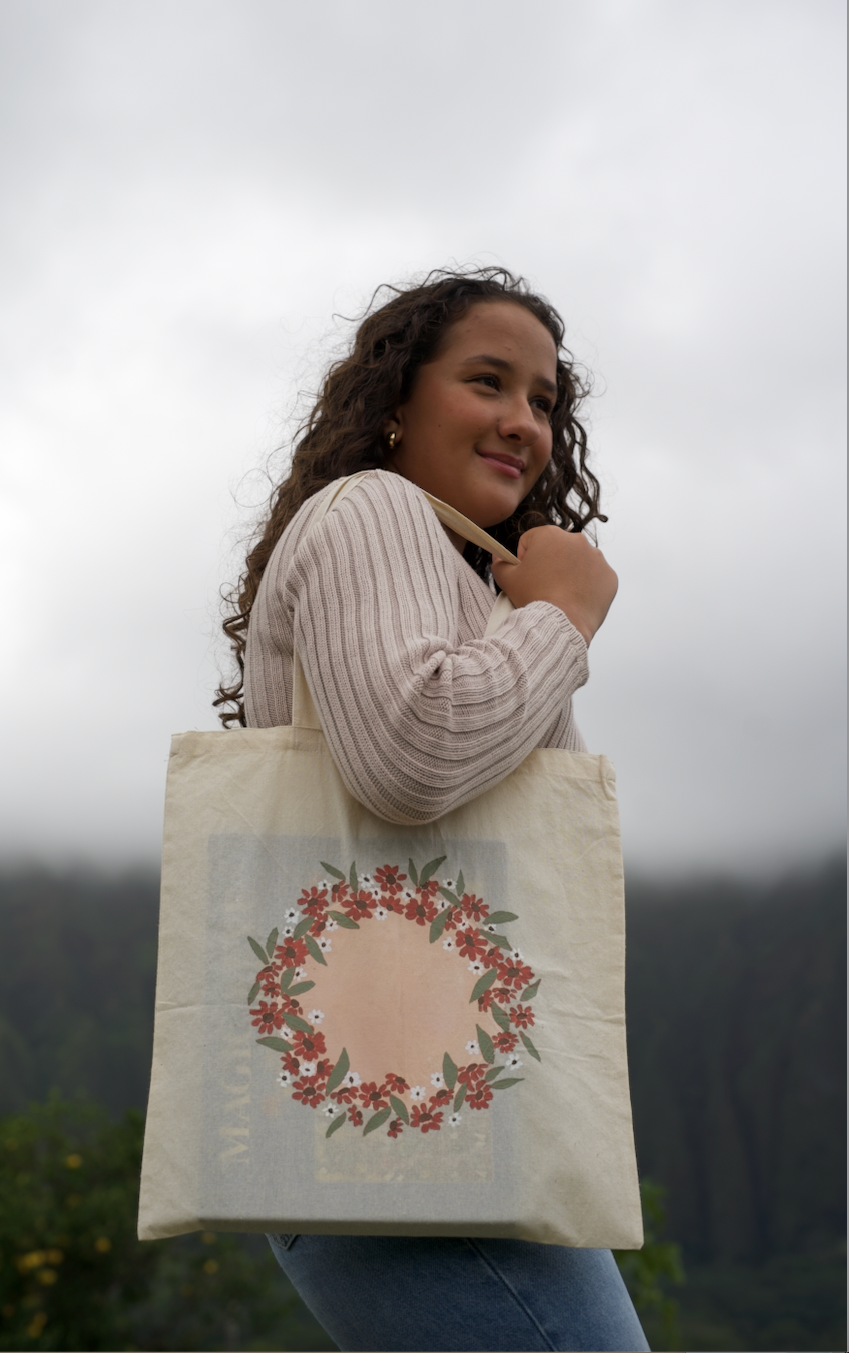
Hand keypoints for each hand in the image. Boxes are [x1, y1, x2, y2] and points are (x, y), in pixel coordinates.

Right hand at [490, 525, 617, 645]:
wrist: (562, 624)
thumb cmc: (534, 599)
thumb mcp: (507, 580)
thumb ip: (499, 563)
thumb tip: (498, 556)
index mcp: (549, 534)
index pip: (531, 540)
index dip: (525, 558)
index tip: (527, 575)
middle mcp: (576, 539)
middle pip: (557, 549)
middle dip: (550, 563)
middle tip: (543, 587)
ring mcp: (596, 557)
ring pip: (578, 561)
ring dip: (570, 573)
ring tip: (560, 594)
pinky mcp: (609, 575)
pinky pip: (596, 577)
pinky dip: (587, 586)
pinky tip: (576, 599)